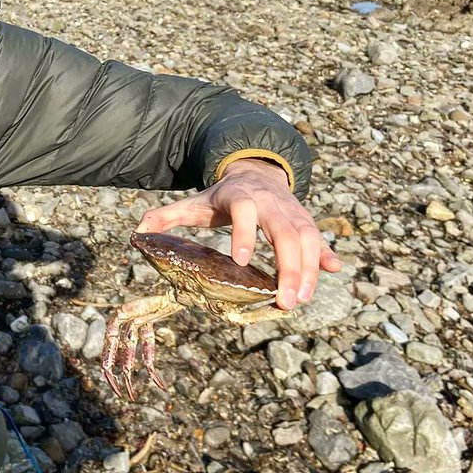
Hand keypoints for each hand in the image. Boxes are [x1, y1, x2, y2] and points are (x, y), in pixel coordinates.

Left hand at [136, 158, 342, 308]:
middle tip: (285, 301)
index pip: (244, 211)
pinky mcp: (305, 219)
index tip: (239, 261)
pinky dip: (327, 253)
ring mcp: (291, 210)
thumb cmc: (222, 196)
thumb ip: (166, 216)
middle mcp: (270, 202)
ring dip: (309, 269)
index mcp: (240, 196)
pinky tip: (335, 270)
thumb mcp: (194, 203)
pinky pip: (319, 237)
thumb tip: (137, 232)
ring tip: (301, 300)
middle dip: (288, 266)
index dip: (242, 233)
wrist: (255, 171)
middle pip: (284, 231)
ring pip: (307, 237)